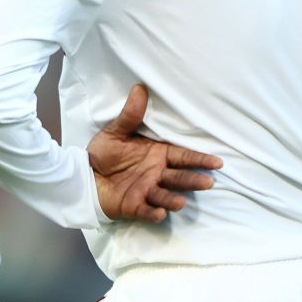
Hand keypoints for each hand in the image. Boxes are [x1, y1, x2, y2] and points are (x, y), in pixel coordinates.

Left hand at [85, 85, 222, 221]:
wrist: (84, 174)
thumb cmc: (104, 153)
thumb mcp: (116, 132)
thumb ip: (130, 115)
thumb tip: (139, 88)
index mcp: (157, 156)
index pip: (183, 157)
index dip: (199, 159)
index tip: (217, 162)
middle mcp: (157, 174)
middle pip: (179, 178)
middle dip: (193, 180)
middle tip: (208, 182)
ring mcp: (147, 191)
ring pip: (165, 196)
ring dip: (173, 199)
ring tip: (181, 202)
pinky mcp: (134, 206)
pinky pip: (145, 211)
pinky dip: (152, 213)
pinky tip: (159, 213)